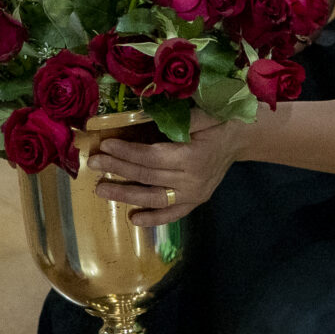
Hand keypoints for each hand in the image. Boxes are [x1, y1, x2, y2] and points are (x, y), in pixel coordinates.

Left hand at [90, 117, 242, 227]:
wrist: (241, 139)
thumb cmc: (219, 122)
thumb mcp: (203, 114)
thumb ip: (179, 119)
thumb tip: (144, 116)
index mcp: (192, 157)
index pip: (151, 157)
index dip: (126, 152)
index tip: (105, 145)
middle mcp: (192, 180)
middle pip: (147, 176)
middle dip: (118, 169)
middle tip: (93, 163)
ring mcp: (194, 195)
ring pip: (154, 198)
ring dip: (126, 195)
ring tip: (101, 189)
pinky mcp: (195, 202)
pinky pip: (172, 214)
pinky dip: (154, 218)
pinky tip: (134, 219)